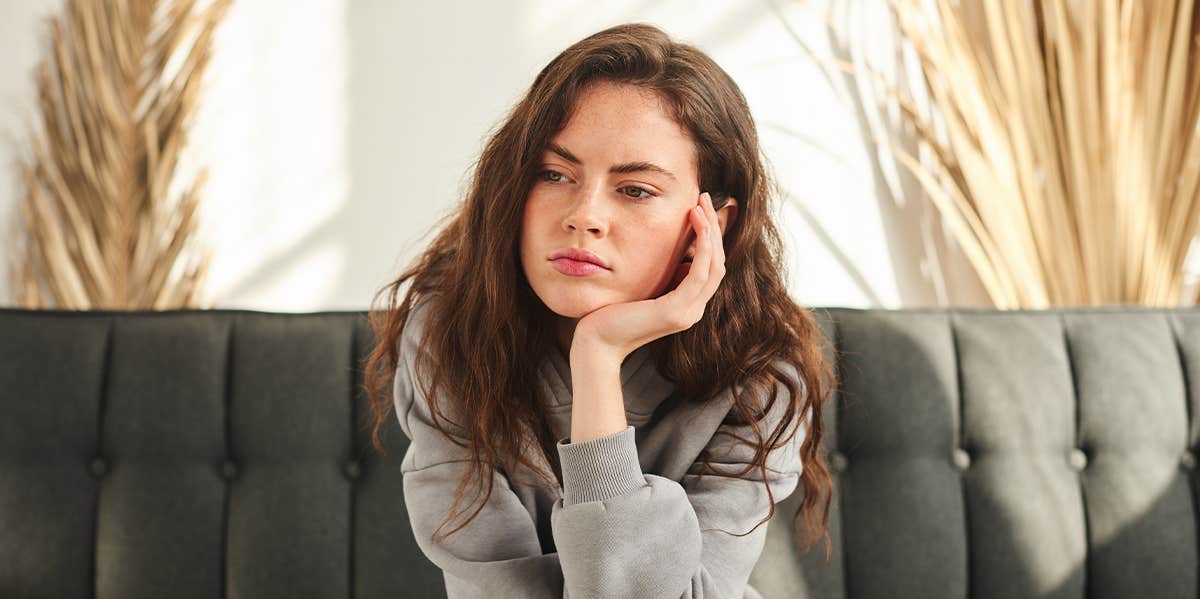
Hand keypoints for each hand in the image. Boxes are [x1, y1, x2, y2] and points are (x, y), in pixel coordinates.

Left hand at [571, 191, 726, 362]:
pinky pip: (699, 274)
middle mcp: (693, 310)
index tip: (701, 206)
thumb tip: (674, 251)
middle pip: (718, 262)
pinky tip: (698, 225)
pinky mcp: (676, 311)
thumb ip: (662, 274)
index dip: (711, 235)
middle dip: (714, 227)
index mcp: (687, 304)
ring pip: (714, 265)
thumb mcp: (643, 287)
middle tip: (705, 197)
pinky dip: (703, 248)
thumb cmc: (611, 313)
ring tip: (701, 204)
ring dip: (711, 231)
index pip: (711, 266)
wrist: (597, 343)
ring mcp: (688, 313)